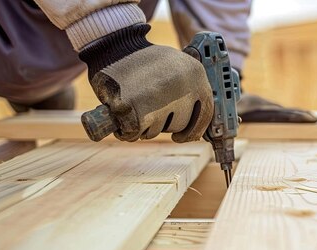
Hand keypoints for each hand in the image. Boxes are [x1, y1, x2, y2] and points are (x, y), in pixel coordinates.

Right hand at [79, 24, 213, 141]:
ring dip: (144, 125)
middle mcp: (184, 87)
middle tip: (147, 106)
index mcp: (197, 73)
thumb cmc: (141, 61)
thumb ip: (188, 90)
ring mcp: (161, 100)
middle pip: (180, 124)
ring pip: (157, 131)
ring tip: (133, 101)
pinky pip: (135, 133)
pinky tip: (122, 112)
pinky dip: (126, 129)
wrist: (110, 46)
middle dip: (163, 123)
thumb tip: (198, 128)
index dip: (194, 129)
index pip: (206, 112)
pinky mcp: (137, 112)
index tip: (183, 136)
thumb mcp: (174, 67)